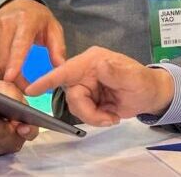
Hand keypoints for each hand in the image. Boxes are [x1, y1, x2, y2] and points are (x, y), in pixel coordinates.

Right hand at [0, 0, 65, 89]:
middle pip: (4, 60)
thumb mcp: (53, 28)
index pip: (18, 44)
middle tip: (25, 86)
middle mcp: (4, 24)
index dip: (14, 62)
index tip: (11, 77)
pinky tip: (4, 69)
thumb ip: (58, 48)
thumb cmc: (36, 18)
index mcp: (25, 20)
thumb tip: (60, 68)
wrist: (12, 4)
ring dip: (4, 77)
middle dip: (14, 79)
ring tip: (16, 77)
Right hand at [25, 47, 174, 125]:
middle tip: (108, 119)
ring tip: (112, 116)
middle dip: (87, 111)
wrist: (150, 95)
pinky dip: (96, 119)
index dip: (48, 80)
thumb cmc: (143, 81)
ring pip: (76, 107)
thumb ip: (116, 71)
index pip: (66, 70)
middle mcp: (85, 72)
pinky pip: (83, 113)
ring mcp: (85, 86)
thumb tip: (100, 66)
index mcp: (92, 61)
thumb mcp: (133, 77)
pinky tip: (110, 116)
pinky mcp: (88, 99)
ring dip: (93, 117)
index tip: (30, 90)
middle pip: (72, 96)